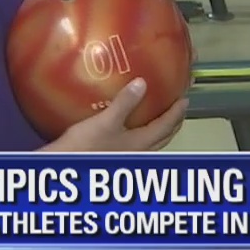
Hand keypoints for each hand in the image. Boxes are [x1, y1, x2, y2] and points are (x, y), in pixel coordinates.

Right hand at [56, 79, 188, 151]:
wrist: (64, 166)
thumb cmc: (86, 146)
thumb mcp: (106, 121)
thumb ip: (125, 103)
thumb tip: (142, 83)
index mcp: (141, 143)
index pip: (166, 126)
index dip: (177, 113)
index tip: (185, 100)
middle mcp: (139, 153)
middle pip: (163, 138)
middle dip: (173, 123)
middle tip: (178, 109)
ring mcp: (127, 158)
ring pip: (152, 145)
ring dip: (160, 131)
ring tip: (160, 118)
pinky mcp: (116, 158)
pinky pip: (138, 146)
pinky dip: (143, 136)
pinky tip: (131, 129)